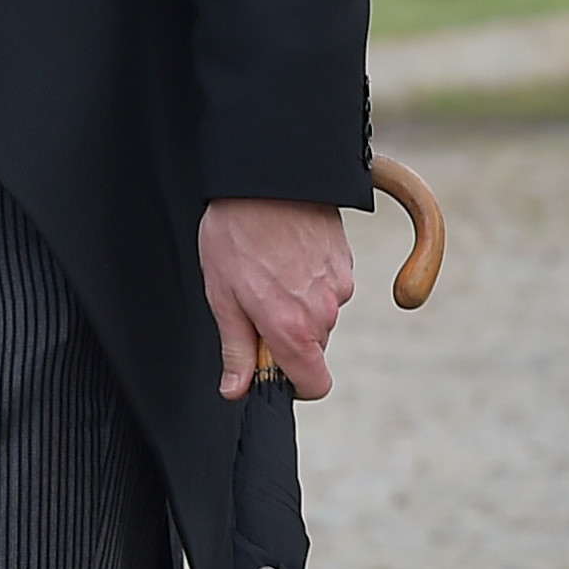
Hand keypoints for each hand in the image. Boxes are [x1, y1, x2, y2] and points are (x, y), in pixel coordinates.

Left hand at [201, 197, 355, 400]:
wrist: (268, 179)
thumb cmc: (236, 235)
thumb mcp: (222, 296)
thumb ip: (236, 347)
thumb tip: (237, 389)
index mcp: (294, 328)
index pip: (315, 384)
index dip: (292, 384)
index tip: (268, 367)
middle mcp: (325, 313)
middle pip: (310, 348)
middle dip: (283, 336)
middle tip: (250, 302)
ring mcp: (340, 287)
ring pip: (317, 316)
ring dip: (294, 306)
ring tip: (264, 270)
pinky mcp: (346, 263)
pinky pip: (326, 289)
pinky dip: (306, 282)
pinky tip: (282, 255)